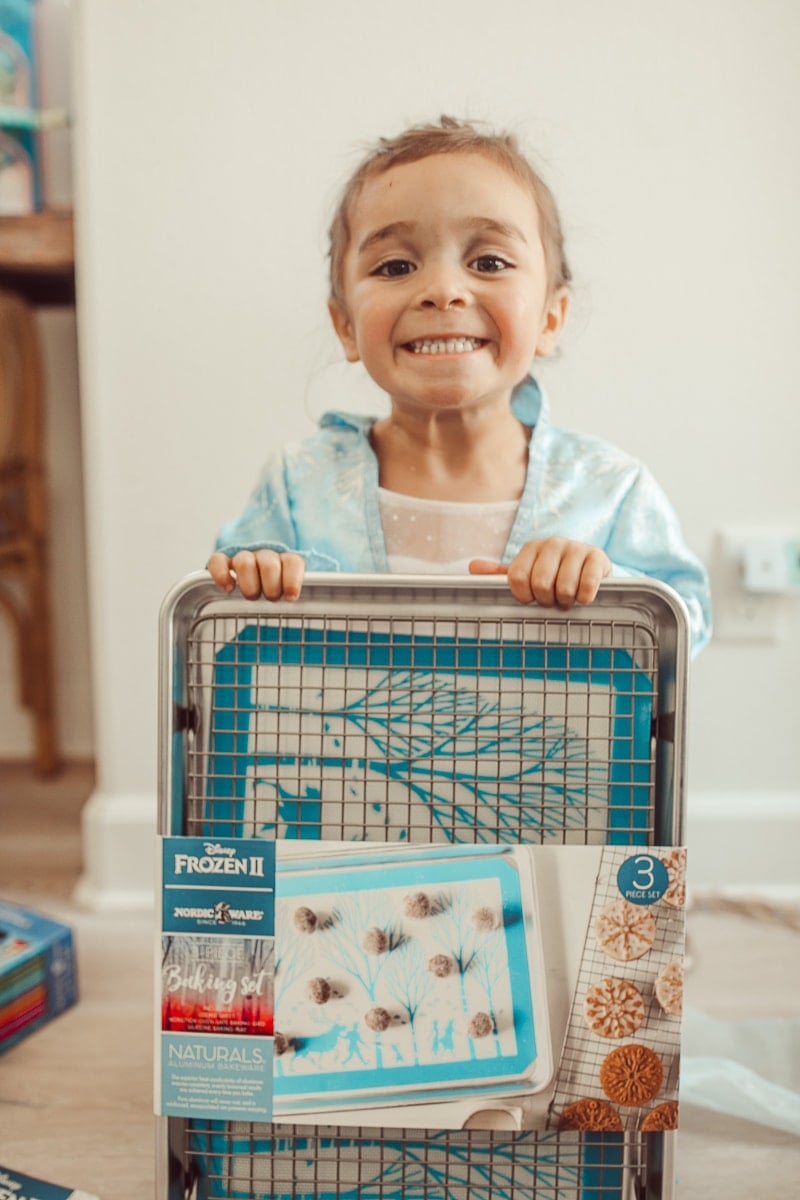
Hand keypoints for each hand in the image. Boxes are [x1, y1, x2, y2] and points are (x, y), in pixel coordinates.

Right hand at [207, 549, 304, 600]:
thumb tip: (327, 610)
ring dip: (249, 583)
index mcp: (286, 563)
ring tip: (253, 596)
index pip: (293, 562)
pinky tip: (227, 588)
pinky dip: (221, 573)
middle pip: (269, 562)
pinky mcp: (223, 563)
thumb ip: (301, 597)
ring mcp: (244, 558)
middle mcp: (265, 557)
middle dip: (271, 585)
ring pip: (244, 561)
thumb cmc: (275, 595)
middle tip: (271, 598)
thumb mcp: (291, 596)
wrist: (255, 582)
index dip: (292, 579)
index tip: (291, 597)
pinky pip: (217, 560)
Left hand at [470, 538, 610, 607]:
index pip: (517, 577)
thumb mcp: (528, 574)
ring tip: (568, 598)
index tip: (530, 599)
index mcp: (531, 548)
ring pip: (564, 588)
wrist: (593, 570)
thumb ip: (501, 574)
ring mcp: (576, 548)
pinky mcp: (598, 557)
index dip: (523, 596)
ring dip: (566, 601)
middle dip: (546, 600)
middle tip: (552, 600)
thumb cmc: (555, 575)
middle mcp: (553, 543)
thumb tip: (473, 567)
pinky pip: (587, 585)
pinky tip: (584, 596)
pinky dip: (584, 598)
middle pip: (540, 584)